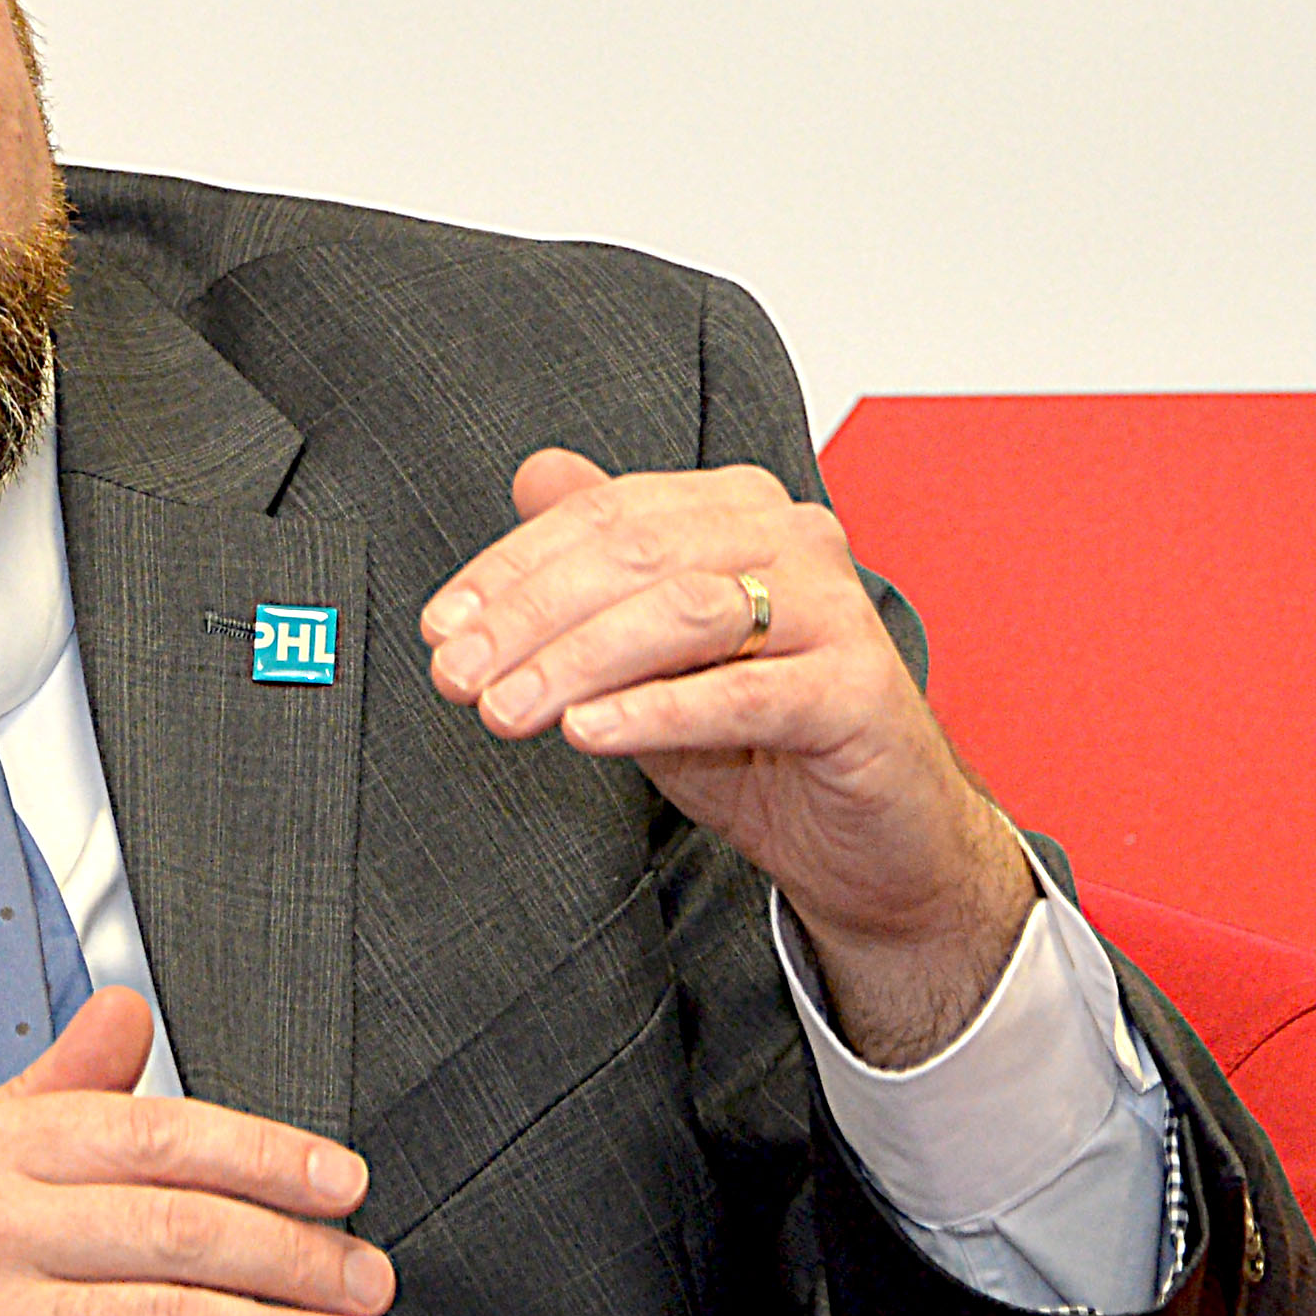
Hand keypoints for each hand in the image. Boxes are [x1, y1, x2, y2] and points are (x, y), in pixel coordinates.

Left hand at [420, 449, 1034, 1066]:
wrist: (874, 840)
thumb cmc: (760, 741)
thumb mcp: (653, 654)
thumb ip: (600, 567)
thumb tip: (532, 474)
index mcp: (740, 510)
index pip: (607, 515)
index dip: (512, 568)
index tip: (441, 628)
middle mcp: (794, 537)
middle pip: (638, 553)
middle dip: (530, 617)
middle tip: (457, 677)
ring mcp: (836, 609)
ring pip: (684, 612)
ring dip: (577, 661)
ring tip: (505, 711)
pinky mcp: (858, 690)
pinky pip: (743, 692)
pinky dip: (654, 710)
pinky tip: (585, 732)